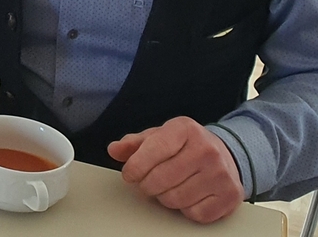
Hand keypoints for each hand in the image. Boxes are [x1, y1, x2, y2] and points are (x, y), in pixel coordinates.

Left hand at [107, 116, 243, 223]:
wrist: (226, 154)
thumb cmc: (186, 146)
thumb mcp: (159, 136)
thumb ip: (134, 143)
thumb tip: (114, 150)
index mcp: (185, 129)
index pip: (153, 149)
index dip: (135, 166)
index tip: (129, 174)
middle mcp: (206, 150)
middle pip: (161, 179)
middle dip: (146, 185)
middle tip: (146, 183)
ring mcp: (221, 174)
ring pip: (176, 199)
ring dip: (164, 198)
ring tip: (167, 188)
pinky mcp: (230, 197)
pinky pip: (195, 214)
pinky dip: (185, 210)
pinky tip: (186, 196)